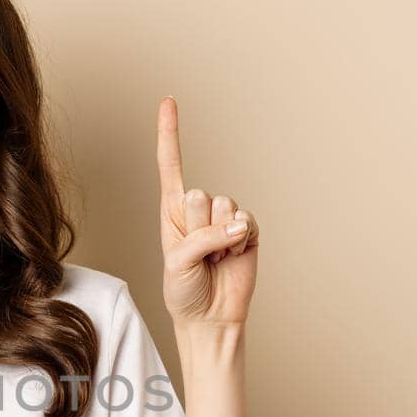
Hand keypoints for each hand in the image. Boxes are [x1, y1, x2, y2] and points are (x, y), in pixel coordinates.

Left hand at [155, 96, 258, 328]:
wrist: (211, 317)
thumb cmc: (184, 291)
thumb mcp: (178, 264)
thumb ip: (201, 239)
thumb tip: (237, 223)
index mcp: (171, 211)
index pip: (170, 165)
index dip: (169, 133)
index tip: (169, 100)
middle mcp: (197, 210)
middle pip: (200, 196)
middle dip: (199, 229)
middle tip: (199, 254)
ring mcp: (224, 218)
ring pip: (224, 208)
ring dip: (219, 238)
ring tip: (215, 259)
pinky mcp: (247, 230)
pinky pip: (246, 221)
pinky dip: (240, 240)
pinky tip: (234, 256)